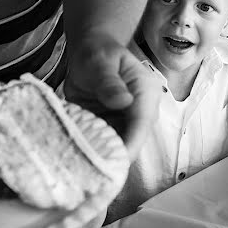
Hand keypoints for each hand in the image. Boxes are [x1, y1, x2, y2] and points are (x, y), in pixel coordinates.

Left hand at [64, 33, 160, 159]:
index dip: (130, 143)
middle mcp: (141, 109)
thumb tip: (123, 101)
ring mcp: (129, 121)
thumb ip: (108, 81)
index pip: (142, 122)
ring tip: (86, 170)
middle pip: (134, 139)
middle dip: (117, 156)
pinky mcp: (116, 128)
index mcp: (145, 91)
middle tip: (96, 174)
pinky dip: (96, 152)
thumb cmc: (97, 53)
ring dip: (106, 157)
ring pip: (122, 146)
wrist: (91, 53)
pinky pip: (108, 145)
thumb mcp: (99, 63)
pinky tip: (82, 160)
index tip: (115, 161)